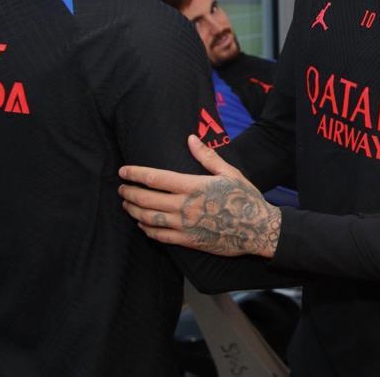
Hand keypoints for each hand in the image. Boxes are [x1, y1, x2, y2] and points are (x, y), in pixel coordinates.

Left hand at [118, 135, 281, 257]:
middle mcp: (185, 206)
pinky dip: (147, 229)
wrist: (258, 230)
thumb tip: (190, 138)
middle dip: (129, 193)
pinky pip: (160, 236)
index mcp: (193, 186)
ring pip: (149, 218)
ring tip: (126, 204)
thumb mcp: (229, 172)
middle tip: (121, 188)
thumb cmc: (245, 198)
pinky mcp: (188, 241)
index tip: (123, 171)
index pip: (155, 178)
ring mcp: (185, 226)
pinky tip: (142, 224)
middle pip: (146, 199)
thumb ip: (207, 156)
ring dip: (133, 211)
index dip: (135, 174)